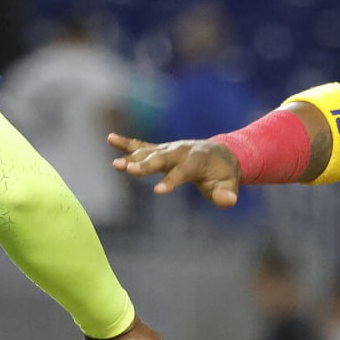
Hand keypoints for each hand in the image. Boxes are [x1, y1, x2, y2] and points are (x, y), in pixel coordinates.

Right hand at [108, 133, 242, 206]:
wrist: (221, 153)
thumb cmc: (224, 174)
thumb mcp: (229, 184)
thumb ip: (226, 193)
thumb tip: (228, 200)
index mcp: (197, 160)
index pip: (183, 171)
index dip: (171, 181)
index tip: (158, 191)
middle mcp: (181, 151)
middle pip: (162, 158)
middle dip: (146, 164)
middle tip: (130, 170)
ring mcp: (169, 148)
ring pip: (149, 152)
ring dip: (132, 157)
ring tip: (116, 165)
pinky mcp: (161, 149)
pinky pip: (142, 145)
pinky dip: (127, 143)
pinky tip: (110, 139)